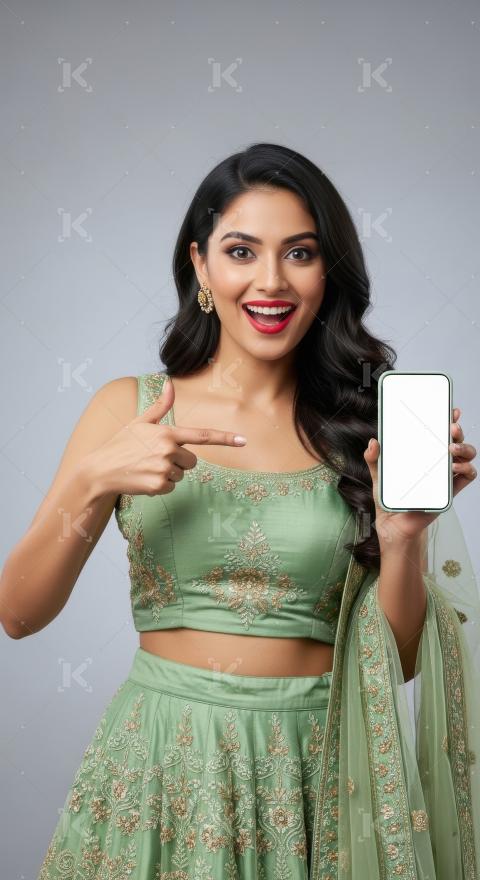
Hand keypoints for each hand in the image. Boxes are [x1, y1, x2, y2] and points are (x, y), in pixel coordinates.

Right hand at [87, 378, 247, 498]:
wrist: (100, 470)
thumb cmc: (121, 443)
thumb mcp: (140, 421)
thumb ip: (161, 405)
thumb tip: (170, 382)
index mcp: (166, 432)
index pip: (202, 435)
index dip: (225, 438)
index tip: (243, 440)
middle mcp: (168, 450)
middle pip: (193, 460)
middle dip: (178, 461)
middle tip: (154, 457)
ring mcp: (163, 469)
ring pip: (182, 474)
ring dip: (169, 473)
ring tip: (147, 467)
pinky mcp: (158, 485)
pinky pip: (172, 487)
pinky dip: (160, 485)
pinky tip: (144, 479)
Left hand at [363, 407, 476, 547]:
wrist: (393, 525)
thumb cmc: (389, 499)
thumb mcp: (378, 475)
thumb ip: (373, 459)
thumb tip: (373, 442)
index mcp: (422, 454)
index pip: (437, 432)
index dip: (447, 419)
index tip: (451, 409)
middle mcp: (436, 461)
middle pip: (454, 440)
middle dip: (457, 430)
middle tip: (451, 427)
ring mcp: (445, 475)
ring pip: (466, 455)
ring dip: (464, 448)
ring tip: (452, 448)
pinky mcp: (449, 490)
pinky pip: (467, 476)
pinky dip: (467, 468)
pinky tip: (458, 466)